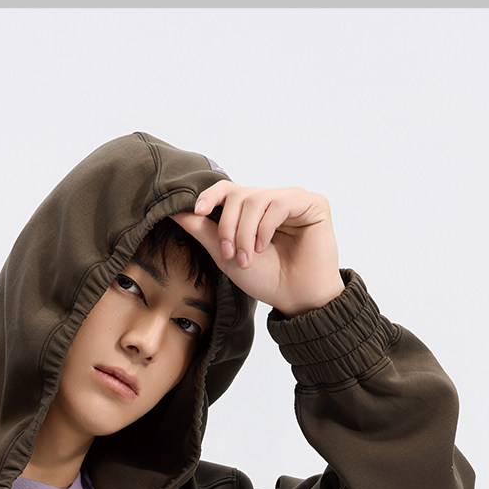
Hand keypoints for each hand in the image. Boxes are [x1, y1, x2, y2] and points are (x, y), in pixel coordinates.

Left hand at [171, 182, 344, 317]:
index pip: (228, 189)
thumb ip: (203, 230)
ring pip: (256, 199)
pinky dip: (266, 227)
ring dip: (246, 233)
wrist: (295, 298)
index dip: (210, 195)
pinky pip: (280, 203)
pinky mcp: (313, 203)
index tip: (197, 211)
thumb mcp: (225, 255)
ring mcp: (292, 200)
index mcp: (253, 210)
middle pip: (239, 196)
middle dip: (228, 227)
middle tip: (230, 255)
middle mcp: (272, 200)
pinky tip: (265, 247)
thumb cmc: (265, 279)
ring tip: (248, 258)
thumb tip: (175, 210)